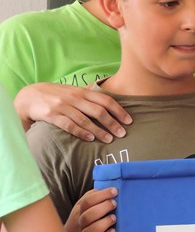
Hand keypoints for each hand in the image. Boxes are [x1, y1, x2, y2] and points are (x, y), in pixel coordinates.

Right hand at [14, 82, 130, 141]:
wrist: (28, 96)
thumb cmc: (56, 96)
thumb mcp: (73, 92)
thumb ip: (88, 98)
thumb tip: (110, 106)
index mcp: (82, 92)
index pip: (106, 100)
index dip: (119, 110)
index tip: (129, 121)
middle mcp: (74, 98)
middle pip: (99, 111)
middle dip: (113, 123)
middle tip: (122, 134)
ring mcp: (63, 106)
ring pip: (85, 119)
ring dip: (99, 131)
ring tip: (109, 140)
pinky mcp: (51, 115)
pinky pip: (69, 125)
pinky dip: (81, 132)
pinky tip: (90, 139)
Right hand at [65, 188, 117, 231]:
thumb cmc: (82, 223)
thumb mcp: (83, 209)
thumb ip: (92, 198)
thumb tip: (106, 187)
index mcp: (79, 211)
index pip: (87, 201)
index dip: (102, 195)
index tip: (115, 191)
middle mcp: (80, 224)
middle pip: (88, 215)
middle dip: (103, 208)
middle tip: (115, 204)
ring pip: (90, 231)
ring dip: (104, 223)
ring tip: (114, 219)